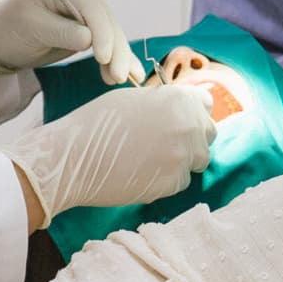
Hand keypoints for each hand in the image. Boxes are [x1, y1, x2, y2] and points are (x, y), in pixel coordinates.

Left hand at [0, 0, 143, 85]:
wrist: (1, 35)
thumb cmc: (10, 27)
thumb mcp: (31, 28)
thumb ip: (60, 32)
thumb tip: (89, 39)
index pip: (92, 8)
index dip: (102, 34)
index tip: (104, 58)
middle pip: (107, 21)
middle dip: (115, 50)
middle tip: (118, 77)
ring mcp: (90, 6)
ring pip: (112, 33)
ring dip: (118, 57)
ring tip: (121, 79)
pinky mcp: (92, 25)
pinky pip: (109, 40)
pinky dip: (119, 56)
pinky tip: (132, 73)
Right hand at [11, 79, 215, 221]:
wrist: (74, 157)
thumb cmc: (97, 123)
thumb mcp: (134, 98)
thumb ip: (165, 102)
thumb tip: (183, 109)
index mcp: (179, 99)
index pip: (205, 103)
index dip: (191, 110)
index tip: (180, 118)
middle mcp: (188, 125)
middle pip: (208, 133)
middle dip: (191, 137)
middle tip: (163, 142)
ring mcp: (182, 156)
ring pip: (197, 160)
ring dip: (181, 159)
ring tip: (150, 158)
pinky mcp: (173, 183)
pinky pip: (181, 181)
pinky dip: (167, 179)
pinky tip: (143, 173)